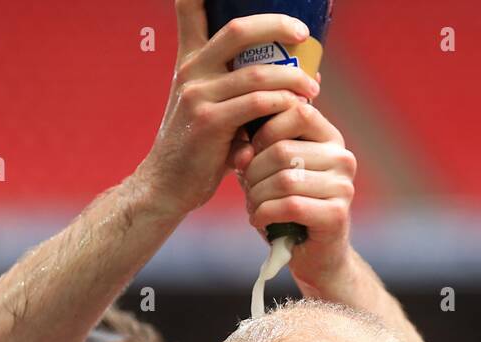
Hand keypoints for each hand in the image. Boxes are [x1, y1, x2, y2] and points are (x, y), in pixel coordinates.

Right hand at [136, 1, 319, 217]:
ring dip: (293, 78)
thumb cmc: (200, 148)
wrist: (168, 185)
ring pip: (258, 72)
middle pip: (238, 29)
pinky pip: (258, 104)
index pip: (189, 8)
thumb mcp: (211, 107)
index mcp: (190, 60)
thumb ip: (240, 86)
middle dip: (276, 25)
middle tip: (302, 35)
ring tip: (312, 89)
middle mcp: (191, 70)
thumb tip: (298, 70)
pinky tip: (297, 109)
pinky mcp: (210, 122)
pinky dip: (284, 104)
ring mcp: (199, 94)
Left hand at [236, 99, 356, 287]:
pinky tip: (258, 219)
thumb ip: (259, 151)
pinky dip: (265, 213)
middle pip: (283, 150)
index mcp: (330, 139)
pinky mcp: (336, 214)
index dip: (266, 129)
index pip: (299, 112)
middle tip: (247, 188)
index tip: (252, 152)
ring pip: (284, 179)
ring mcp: (343, 186)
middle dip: (254, 171)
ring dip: (256, 195)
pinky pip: (289, 206)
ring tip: (252, 206)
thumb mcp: (273, 172)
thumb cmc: (290, 209)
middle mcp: (343, 158)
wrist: (315, 256)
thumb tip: (241, 152)